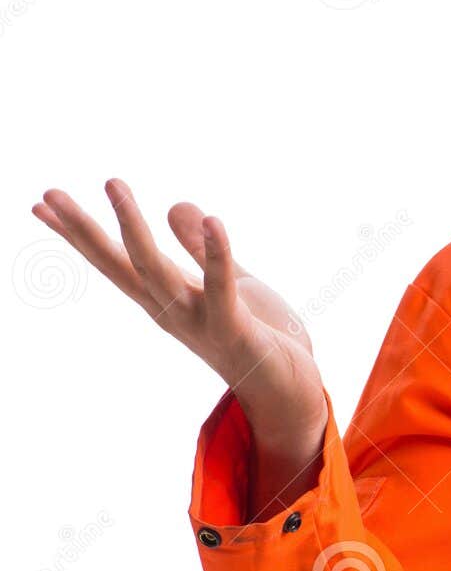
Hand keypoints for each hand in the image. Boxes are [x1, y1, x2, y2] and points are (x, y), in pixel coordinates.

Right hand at [32, 180, 326, 457]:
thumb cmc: (259, 334)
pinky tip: (213, 220)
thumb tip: (175, 205)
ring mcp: (198, 321)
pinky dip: (218, 254)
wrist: (289, 387)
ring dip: (133, 226)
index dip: (79, 234)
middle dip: (84, 230)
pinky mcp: (234, 328)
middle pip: (120, 264)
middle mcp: (171, 310)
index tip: (41, 204)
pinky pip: (222, 287)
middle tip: (49, 193)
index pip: (114, 260)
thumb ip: (202, 249)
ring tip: (112, 183)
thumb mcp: (228, 280)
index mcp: (167, 297)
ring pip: (156, 270)